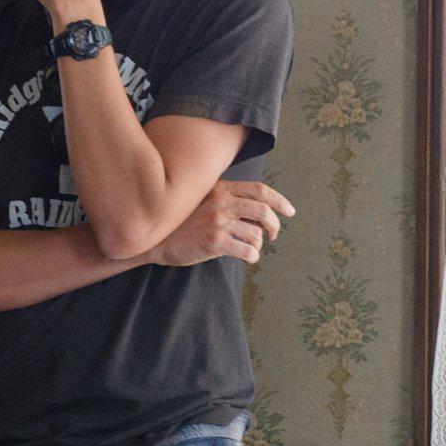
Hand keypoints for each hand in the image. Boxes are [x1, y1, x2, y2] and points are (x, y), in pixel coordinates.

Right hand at [152, 180, 294, 268]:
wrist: (156, 239)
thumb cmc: (181, 222)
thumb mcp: (201, 199)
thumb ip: (225, 198)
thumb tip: (255, 207)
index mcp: (220, 189)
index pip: (259, 191)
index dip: (280, 201)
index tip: (290, 211)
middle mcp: (221, 202)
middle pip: (263, 211)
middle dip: (274, 225)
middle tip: (273, 235)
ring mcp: (218, 222)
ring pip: (256, 234)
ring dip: (259, 244)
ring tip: (250, 248)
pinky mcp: (215, 242)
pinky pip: (247, 250)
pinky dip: (252, 256)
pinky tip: (247, 257)